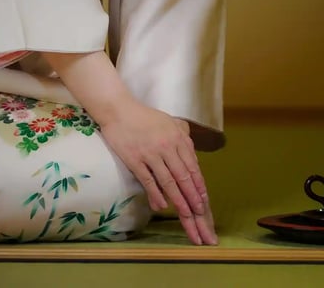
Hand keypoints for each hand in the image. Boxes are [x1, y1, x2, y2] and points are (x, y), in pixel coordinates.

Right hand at [38, 50, 217, 245]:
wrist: (118, 109)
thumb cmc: (144, 116)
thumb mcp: (170, 122)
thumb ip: (183, 137)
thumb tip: (192, 157)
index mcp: (178, 138)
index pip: (193, 167)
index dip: (199, 186)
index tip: (205, 201)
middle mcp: (167, 146)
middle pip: (184, 177)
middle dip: (193, 198)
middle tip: (201, 214)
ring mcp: (151, 153)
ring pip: (169, 181)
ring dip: (179, 200)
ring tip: (186, 215)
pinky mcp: (135, 159)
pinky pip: (148, 180)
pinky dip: (156, 194)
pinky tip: (161, 206)